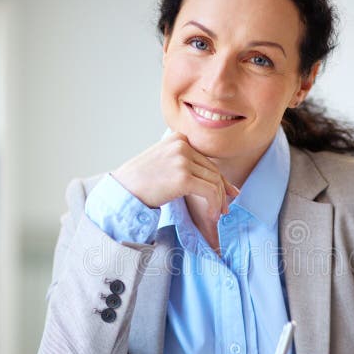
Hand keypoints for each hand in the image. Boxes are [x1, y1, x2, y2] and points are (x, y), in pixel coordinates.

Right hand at [111, 132, 239, 221]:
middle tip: (225, 209)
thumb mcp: (164, 161)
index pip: (207, 160)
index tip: (230, 193)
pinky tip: (212, 215)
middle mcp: (182, 145)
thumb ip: (184, 162)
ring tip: (217, 215)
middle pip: (213, 170)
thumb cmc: (141, 181)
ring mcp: (183, 160)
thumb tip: (211, 177)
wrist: (123, 190)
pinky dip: (214, 205)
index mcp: (179, 138)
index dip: (221, 179)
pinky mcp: (183, 177)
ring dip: (219, 201)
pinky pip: (210, 191)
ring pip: (215, 181)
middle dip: (222, 192)